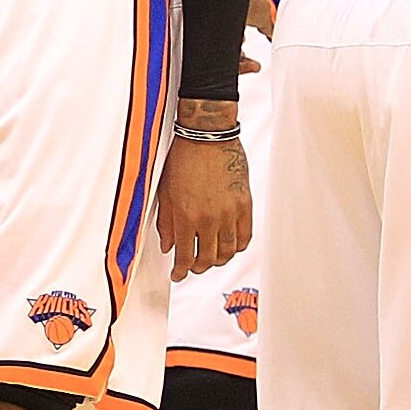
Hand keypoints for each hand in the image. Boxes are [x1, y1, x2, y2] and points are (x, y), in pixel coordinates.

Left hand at [156, 111, 252, 277]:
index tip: (178, 274)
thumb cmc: (184, 158)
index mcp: (187, 216)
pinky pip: (245, 236)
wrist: (208, 135)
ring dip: (218, 260)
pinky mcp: (245, 204)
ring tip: (211, 258)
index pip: (184, 256)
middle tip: (192, 266)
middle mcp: (210, 218)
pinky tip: (228, 245)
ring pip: (228, 252)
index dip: (180, 271)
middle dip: (198, 267)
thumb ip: (166, 223)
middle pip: (208, 259)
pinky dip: (236, 246)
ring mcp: (230, 212)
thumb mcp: (166, 192)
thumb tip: (168, 246)